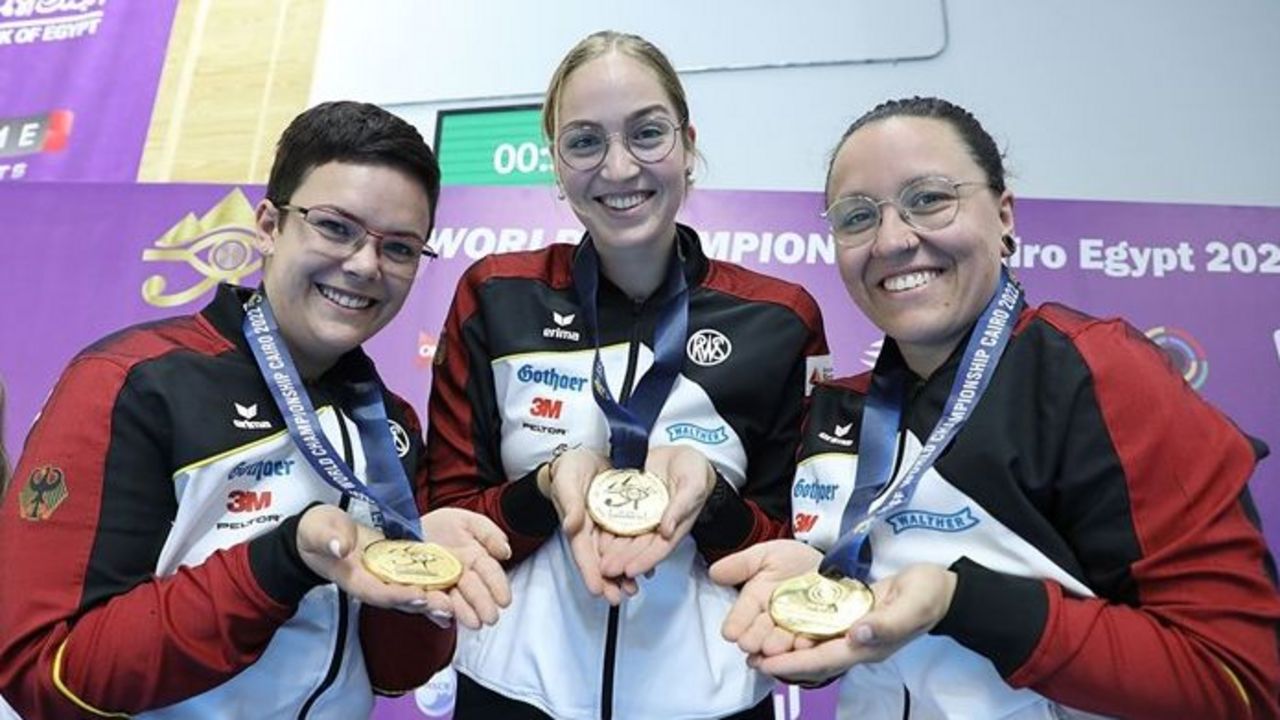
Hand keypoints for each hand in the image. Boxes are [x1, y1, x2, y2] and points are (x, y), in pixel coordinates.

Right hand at [297, 504, 445, 620]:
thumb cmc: (318, 533)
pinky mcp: (397, 567)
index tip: (419, 595)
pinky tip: (455, 594)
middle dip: (423, 604)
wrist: (321, 532)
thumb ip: (328, 539)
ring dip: (433, 600)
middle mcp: (373, 583)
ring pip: (412, 593)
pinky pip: (417, 580)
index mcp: (353, 579)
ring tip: (457, 606)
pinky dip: (434, 587)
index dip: (398, 595)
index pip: (377, 592)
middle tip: (449, 607)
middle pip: (400, 599)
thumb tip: (340, 546)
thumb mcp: (318, 531)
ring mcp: (386, 577)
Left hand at [420, 507, 513, 629]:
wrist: (404, 529)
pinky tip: (444, 611)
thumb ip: (488, 533)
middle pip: (473, 592)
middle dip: (482, 605)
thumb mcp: (466, 521)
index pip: (490, 573)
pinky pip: (426, 604)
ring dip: (462, 612)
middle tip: (490, 617)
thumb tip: (505, 552)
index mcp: (474, 560)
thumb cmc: (438, 527)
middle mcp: (458, 577)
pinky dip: (435, 611)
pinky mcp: (419, 595)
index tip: (504, 600)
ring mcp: (439, 588)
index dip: (498, 586)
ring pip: (453, 602)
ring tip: (472, 621)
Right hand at [539, 448, 636, 604]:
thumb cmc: (569, 468)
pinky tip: (647, 565)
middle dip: (609, 580)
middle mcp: (591, 530)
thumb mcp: (567, 480)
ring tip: (633, 589)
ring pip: (615, 555)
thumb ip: (570, 502)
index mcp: (576, 524)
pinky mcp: (619, 519)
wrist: (583, 455)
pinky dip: (635, 553)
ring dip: (623, 572)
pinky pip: (627, 540)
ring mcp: (605, 526)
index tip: (597, 589)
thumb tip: (571, 525)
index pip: (582, 552)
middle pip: (600, 560)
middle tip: (619, 597)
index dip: (589, 572)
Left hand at [597, 446, 716, 579]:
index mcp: (676, 526)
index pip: (660, 549)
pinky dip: (609, 531)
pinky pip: (619, 520)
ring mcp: (644, 517)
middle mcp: (658, 526)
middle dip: (623, 561)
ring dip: (614, 552)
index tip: (630, 571)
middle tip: (607, 571)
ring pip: (627, 538)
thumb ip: (681, 507)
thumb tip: (667, 530)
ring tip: (599, 562)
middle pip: (639, 548)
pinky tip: (596, 540)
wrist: (680, 451)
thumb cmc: (694, 469)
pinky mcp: (632, 505)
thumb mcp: (693, 484)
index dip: (645, 561)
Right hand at [710, 540, 823, 658]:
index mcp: (756, 601)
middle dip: (755, 638)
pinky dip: (804, 646)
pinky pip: (810, 642)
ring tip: (771, 647)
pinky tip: (800, 645)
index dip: (736, 623)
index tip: (730, 633)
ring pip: (782, 641)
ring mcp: (795, 629)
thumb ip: (742, 564)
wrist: (833, 563)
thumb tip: (715, 572)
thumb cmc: (796, 560)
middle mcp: (772, 619)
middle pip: (760, 632)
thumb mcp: (767, 555)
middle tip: (749, 643)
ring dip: (776, 646)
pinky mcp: (817, 635)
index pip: (741, 615)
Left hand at [744, 563, 957, 684]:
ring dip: (789, 648)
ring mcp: (857, 636)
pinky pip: (824, 633)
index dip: (793, 664)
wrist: (941, 589)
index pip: (823, 661)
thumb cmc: (927, 595)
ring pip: (816, 648)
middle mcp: (859, 646)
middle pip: (814, 660)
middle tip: (750, 656)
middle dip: (783, 661)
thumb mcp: (912, 605)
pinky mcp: (855, 622)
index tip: (764, 663)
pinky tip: (786, 626)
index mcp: (869, 646)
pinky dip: (802, 633)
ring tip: (759, 645)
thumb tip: (856, 634)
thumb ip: (886, 623)